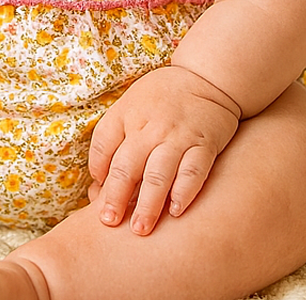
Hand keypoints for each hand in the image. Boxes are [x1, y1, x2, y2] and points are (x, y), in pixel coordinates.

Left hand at [87, 65, 240, 235]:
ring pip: (158, 174)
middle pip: (127, 166)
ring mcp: (178, 136)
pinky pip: (193, 171)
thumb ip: (114, 139)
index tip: (98, 197)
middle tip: (110, 222)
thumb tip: (98, 185)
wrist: (206, 77)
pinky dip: (184, 192)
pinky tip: (176, 211)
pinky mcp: (204, 144)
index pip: (103, 148)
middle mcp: (150, 127)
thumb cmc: (162, 97)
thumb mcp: (130, 106)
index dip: (98, 174)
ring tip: (140, 228)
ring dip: (148, 204)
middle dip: (116, 197)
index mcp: (127, 115)